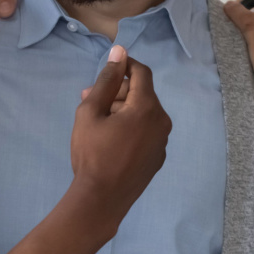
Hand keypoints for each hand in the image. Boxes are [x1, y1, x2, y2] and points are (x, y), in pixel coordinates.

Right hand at [70, 45, 172, 221]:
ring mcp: (163, 142)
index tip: (107, 68)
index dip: (124, 65)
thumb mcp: (91, 112)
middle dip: (117, 91)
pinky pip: (146, 132)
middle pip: (141, 94)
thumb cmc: (92, 154)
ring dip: (122, 110)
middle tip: (90, 98)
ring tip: (96, 120)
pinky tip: (110, 139)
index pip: (141, 73)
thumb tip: (119, 53)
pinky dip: (130, 128)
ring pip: (143, 114)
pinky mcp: (158, 158)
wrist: (101, 200)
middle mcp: (162, 122)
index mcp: (147, 107)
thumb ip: (106, 80)